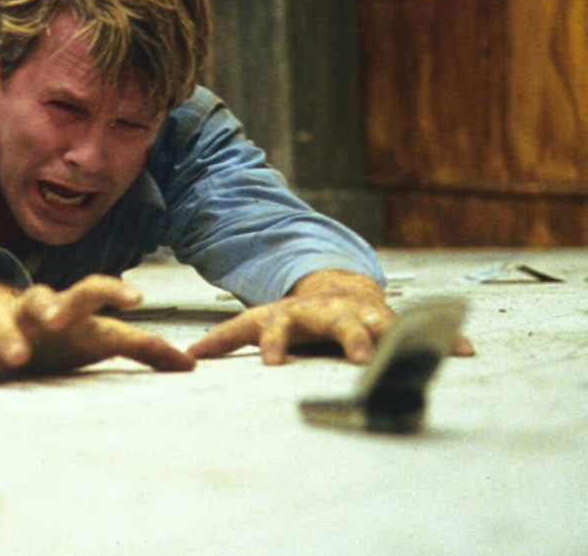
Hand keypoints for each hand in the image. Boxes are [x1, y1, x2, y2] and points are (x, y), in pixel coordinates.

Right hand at [0, 273, 194, 388]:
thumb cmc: (57, 335)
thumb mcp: (96, 337)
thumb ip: (140, 347)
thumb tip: (191, 364)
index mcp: (67, 308)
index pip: (91, 290)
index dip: (113, 292)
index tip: (138, 298)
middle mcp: (33, 313)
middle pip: (39, 297)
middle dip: (50, 306)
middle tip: (60, 317)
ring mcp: (1, 328)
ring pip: (2, 323)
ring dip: (10, 337)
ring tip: (17, 355)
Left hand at [186, 269, 475, 364]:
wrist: (336, 288)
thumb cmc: (294, 315)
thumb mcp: (259, 320)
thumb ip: (227, 338)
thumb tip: (188, 355)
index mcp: (291, 315)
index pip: (278, 327)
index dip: (275, 344)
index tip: (272, 365)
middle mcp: (329, 313)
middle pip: (338, 325)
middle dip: (351, 339)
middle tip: (361, 358)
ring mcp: (363, 314)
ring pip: (381, 324)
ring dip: (397, 337)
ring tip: (417, 349)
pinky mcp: (392, 318)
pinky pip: (418, 328)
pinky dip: (442, 338)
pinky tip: (465, 350)